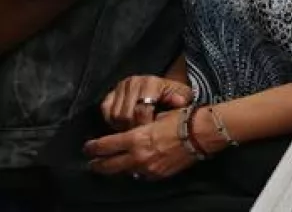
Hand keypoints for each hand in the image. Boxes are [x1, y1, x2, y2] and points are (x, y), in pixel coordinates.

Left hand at [84, 109, 198, 180]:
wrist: (202, 133)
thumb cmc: (181, 119)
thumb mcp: (155, 118)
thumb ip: (139, 130)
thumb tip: (130, 135)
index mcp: (135, 138)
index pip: (105, 146)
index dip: (92, 147)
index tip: (87, 147)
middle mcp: (138, 156)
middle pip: (108, 165)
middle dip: (97, 164)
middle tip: (92, 163)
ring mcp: (148, 168)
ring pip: (124, 172)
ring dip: (117, 168)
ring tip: (113, 166)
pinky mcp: (158, 175)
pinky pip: (141, 174)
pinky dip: (136, 170)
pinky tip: (137, 166)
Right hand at [101, 75, 193, 131]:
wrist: (164, 88)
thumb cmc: (174, 96)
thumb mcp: (182, 96)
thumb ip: (180, 100)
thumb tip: (179, 102)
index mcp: (151, 83)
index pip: (141, 110)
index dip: (144, 125)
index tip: (149, 134)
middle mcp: (133, 82)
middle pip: (125, 114)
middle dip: (132, 128)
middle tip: (139, 136)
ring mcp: (120, 86)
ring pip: (114, 114)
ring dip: (121, 126)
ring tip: (132, 132)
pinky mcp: (111, 91)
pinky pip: (105, 109)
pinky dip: (111, 120)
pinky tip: (122, 125)